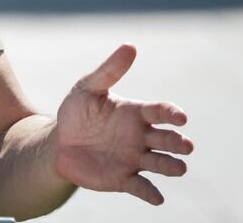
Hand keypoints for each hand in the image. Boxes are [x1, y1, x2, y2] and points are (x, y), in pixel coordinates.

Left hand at [53, 43, 192, 204]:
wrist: (59, 143)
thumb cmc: (77, 113)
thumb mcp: (87, 88)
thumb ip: (109, 70)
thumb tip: (130, 45)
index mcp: (136, 114)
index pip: (161, 112)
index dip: (172, 114)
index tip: (180, 117)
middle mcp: (141, 137)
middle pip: (168, 140)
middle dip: (178, 143)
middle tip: (183, 145)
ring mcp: (135, 159)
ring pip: (162, 164)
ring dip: (172, 166)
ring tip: (178, 168)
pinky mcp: (124, 179)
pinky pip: (142, 187)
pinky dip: (151, 193)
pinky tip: (157, 197)